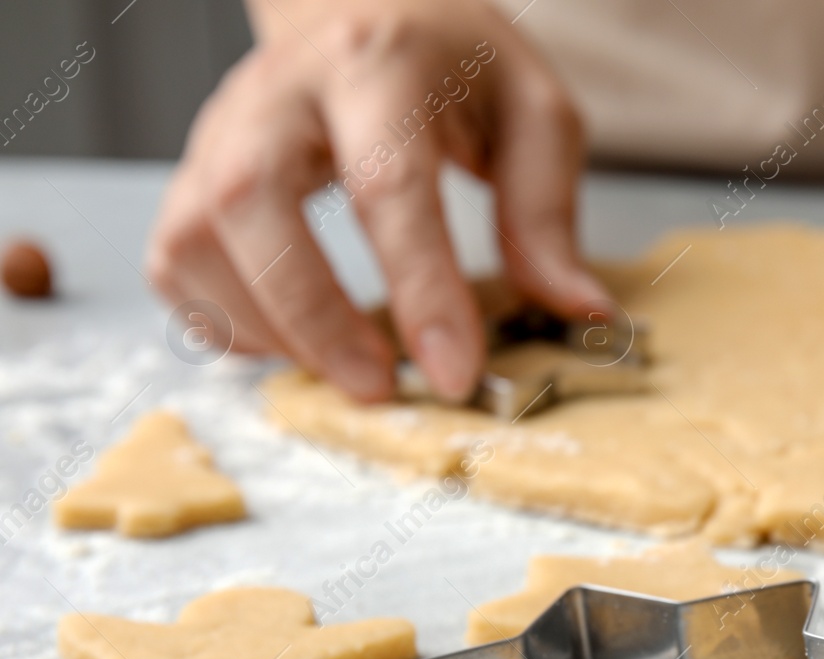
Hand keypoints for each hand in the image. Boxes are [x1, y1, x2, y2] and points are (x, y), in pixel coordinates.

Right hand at [146, 0, 609, 401]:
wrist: (364, 6)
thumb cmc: (453, 65)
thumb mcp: (533, 113)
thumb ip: (547, 212)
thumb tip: (577, 310)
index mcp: (377, 64)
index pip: (387, 182)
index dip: (420, 288)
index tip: (454, 372)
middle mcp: (280, 90)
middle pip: (255, 202)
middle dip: (314, 313)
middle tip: (380, 385)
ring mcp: (222, 129)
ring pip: (195, 235)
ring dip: (266, 326)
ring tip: (344, 369)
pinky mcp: (194, 172)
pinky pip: (174, 259)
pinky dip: (220, 319)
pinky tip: (291, 342)